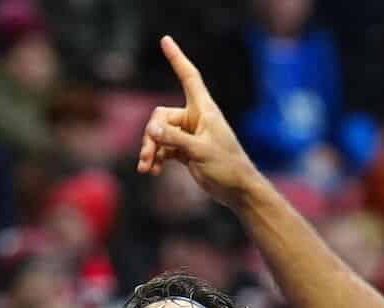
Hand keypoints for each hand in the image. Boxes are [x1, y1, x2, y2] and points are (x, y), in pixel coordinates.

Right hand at [137, 36, 262, 206]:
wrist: (237, 191)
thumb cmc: (227, 167)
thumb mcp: (200, 152)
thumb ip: (175, 140)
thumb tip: (151, 131)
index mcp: (204, 110)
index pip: (189, 77)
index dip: (177, 58)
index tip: (165, 40)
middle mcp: (196, 119)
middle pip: (161, 116)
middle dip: (152, 135)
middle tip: (147, 155)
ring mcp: (189, 135)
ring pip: (159, 134)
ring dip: (150, 149)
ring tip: (145, 167)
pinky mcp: (185, 150)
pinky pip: (163, 148)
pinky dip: (156, 158)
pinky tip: (151, 170)